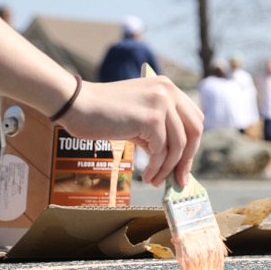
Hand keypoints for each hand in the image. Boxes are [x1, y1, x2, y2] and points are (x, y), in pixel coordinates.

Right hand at [60, 76, 203, 186]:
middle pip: (194, 131)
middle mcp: (170, 92)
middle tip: (179, 179)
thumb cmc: (101, 113)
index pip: (194, 119)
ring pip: (178, 145)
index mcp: (168, 88)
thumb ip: (157, 131)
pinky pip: (161, 151)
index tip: (184, 164)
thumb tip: (172, 160)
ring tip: (156, 181)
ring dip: (168, 168)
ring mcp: (162, 103)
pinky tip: (147, 176)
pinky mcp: (151, 119)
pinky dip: (156, 168)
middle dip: (187, 159)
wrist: (76, 104)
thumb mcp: (138, 117)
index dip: (192, 143)